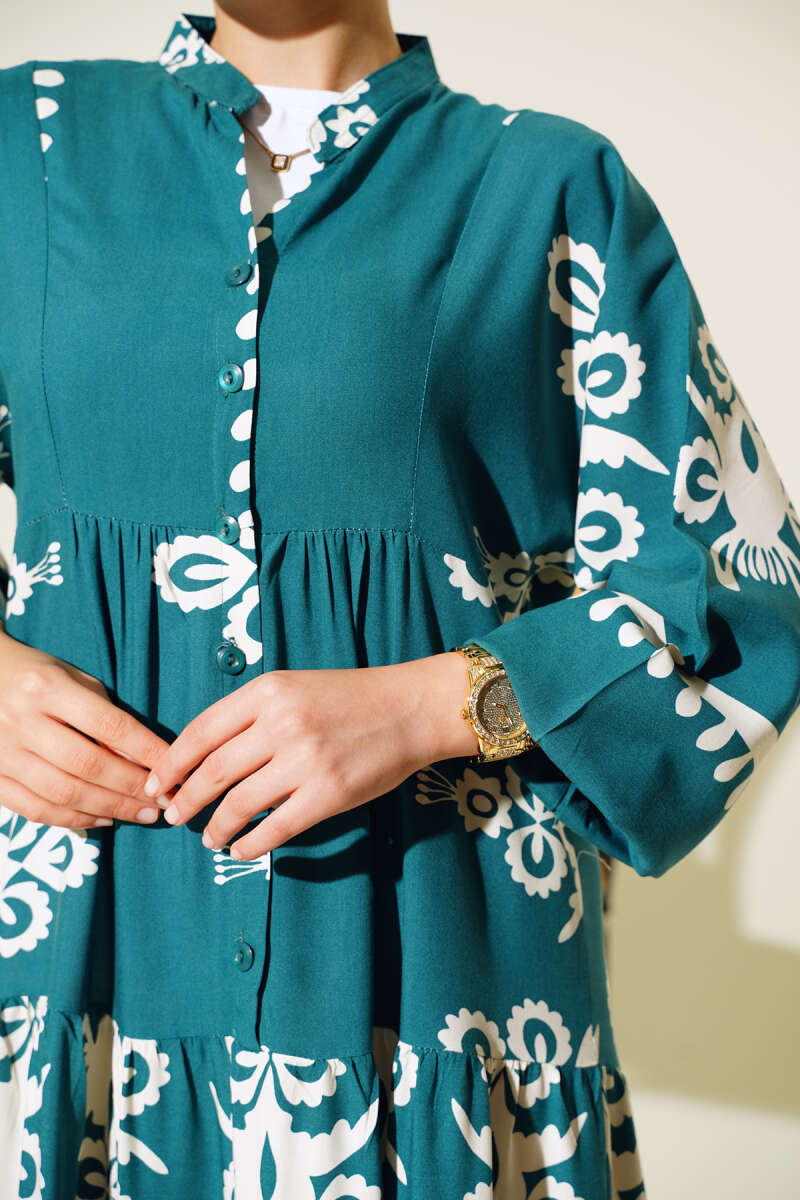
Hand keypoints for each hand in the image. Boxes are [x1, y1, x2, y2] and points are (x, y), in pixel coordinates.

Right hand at [0, 629, 178, 829]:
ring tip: (144, 815)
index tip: (175, 770)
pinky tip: (105, 820)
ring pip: (63, 793)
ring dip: (111, 809)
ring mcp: (1, 752)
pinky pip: (36, 810)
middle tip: (165, 802)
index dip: (146, 751)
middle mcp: (21, 720)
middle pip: (87, 765)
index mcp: (47, 688)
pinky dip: (74, 820)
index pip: (108, 725)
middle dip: (132, 788)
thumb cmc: (39, 678)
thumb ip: (107, 718)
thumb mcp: (75, 681)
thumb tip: (142, 763)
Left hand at [143, 652, 476, 859]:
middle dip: (185, 799)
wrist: (410, 709)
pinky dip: (250, 844)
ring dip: (216, 827)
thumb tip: (203, 757)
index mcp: (268, 691)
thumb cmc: (350, 698)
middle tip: (172, 815)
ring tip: (210, 837)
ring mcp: (305, 760)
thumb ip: (252, 714)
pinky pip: (274, 829)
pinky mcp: (328, 794)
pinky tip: (242, 849)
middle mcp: (281, 723)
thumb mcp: (294, 687)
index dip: (171, 763)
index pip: (201, 732)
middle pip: (212, 771)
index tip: (158, 783)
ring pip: (238, 804)